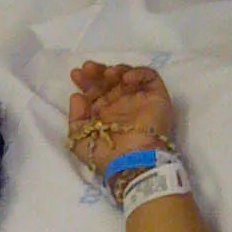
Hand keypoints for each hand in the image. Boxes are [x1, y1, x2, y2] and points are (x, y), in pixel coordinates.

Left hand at [67, 62, 174, 179]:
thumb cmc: (105, 155)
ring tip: (108, 74)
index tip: (76, 74)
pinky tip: (126, 79)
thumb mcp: (79, 139)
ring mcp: (138, 100)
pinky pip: (150, 78)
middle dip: (98, 72)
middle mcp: (121, 105)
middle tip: (88, 68)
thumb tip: (76, 96)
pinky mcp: (156, 97)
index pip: (95, 91)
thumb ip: (76, 118)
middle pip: (109, 81)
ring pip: (129, 76)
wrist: (133, 162)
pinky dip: (138, 73)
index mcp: (103, 114)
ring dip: (117, 70)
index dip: (85, 81)